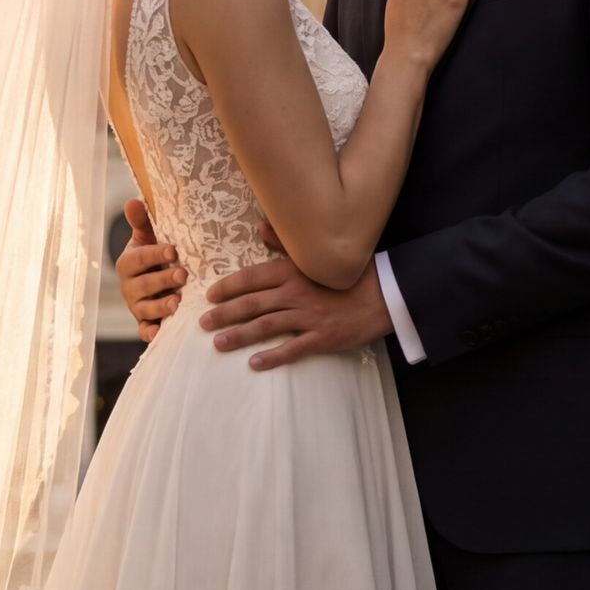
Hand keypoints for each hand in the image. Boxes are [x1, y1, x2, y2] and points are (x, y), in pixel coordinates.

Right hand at [114, 198, 181, 340]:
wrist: (159, 280)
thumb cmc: (157, 254)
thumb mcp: (149, 237)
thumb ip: (141, 221)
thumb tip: (133, 201)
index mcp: (128, 263)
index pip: (138, 259)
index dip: (154, 255)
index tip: (173, 250)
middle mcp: (129, 287)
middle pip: (143, 285)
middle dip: (162, 280)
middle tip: (183, 275)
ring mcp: (137, 307)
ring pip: (145, 309)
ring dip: (161, 307)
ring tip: (178, 302)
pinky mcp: (145, 324)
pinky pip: (145, 331)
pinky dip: (151, 333)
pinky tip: (161, 334)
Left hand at [198, 224, 391, 370]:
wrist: (386, 293)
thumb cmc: (350, 272)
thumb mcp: (317, 253)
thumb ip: (285, 243)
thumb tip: (260, 226)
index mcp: (292, 271)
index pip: (251, 278)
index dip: (228, 287)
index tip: (210, 295)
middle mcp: (295, 293)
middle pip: (252, 304)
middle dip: (224, 314)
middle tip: (203, 323)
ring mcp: (308, 317)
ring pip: (266, 327)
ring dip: (239, 335)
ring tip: (218, 344)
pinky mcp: (323, 338)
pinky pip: (293, 349)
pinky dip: (272, 356)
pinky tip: (254, 363)